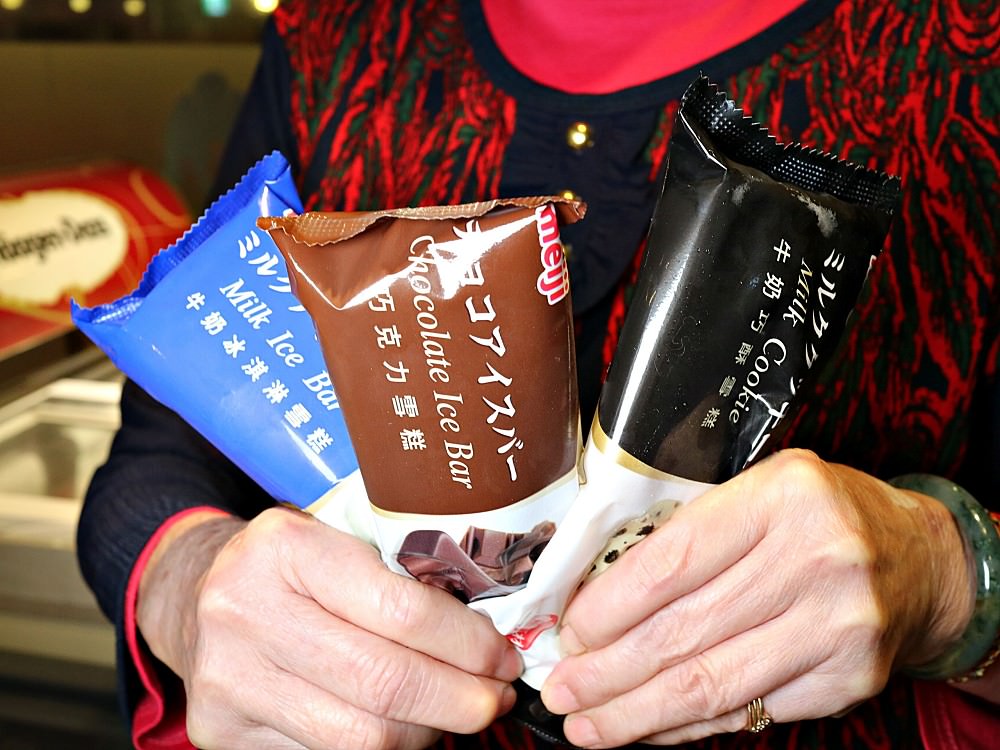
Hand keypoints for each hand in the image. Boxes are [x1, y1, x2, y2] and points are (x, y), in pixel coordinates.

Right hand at [137, 507, 520, 749]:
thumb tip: (487, 640)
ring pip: (359, 736)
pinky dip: (378, 749)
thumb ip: (401, 577)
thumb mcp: (338, 541)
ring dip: (425, 733)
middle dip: (459, 701)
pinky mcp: (220, 731)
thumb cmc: (289, 566)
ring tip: (452, 713)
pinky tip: (401, 726)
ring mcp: (230, 678)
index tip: (501, 658)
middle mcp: (247, 611)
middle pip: (384, 683)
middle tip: (494, 699)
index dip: (466, 645)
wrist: (195, 592)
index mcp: (287, 548)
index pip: (401, 611)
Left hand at [540, 449, 972, 746]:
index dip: (610, 606)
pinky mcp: (849, 680)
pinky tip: (649, 727)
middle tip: (561, 689)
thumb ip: (691, 532)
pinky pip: (748, 712)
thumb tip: (601, 598)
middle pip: (684, 631)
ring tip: (586, 723)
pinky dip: (689, 725)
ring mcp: (837, 626)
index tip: (569, 631)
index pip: (673, 561)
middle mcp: (816, 559)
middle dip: (608, 670)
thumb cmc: (820, 517)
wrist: (920, 558)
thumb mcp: (760, 489)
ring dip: (636, 712)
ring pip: (711, 684)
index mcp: (781, 496)